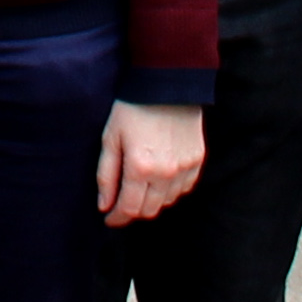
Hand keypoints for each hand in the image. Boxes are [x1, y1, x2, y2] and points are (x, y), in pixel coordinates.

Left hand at [97, 100, 204, 225]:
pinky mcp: (197, 160)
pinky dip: (170, 190)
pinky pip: (184, 188)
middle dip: (132, 212)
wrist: (167, 83)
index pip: (128, 208)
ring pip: (167, 202)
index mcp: (140, 167)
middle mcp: (165, 173)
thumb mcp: (110, 138)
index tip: (109, 219)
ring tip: (139, 188)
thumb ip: (106, 175)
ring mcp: (184, 168)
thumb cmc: (132, 107)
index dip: (117, 218)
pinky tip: (159, 179)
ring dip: (151, 201)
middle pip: (149, 210)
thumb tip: (104, 205)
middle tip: (121, 204)